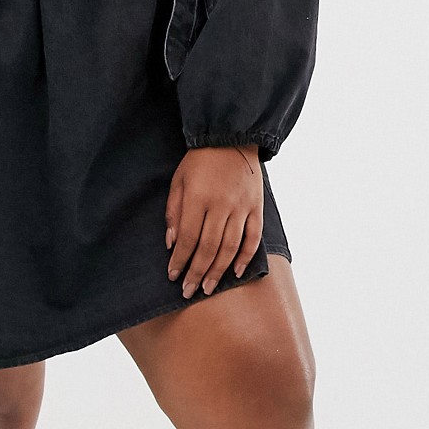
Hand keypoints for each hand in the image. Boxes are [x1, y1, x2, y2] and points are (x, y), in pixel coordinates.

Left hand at [165, 144, 262, 298]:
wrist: (232, 137)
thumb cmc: (199, 160)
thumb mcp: (178, 180)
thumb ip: (174, 211)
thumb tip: (172, 243)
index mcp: (198, 197)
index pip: (188, 238)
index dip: (180, 260)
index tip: (173, 276)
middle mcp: (221, 205)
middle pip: (208, 248)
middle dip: (197, 273)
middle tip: (188, 291)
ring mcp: (241, 207)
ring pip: (230, 247)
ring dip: (218, 271)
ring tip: (208, 287)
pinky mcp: (256, 207)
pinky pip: (253, 237)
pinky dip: (245, 257)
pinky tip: (235, 272)